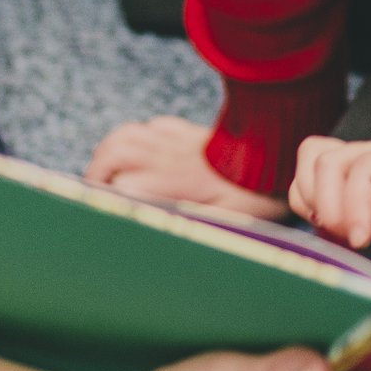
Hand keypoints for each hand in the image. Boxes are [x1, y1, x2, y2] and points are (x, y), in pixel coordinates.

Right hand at [86, 115, 289, 219]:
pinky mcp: (183, 131)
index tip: (101, 214)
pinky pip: (150, 128)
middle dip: (96, 172)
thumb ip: (184, 230)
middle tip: (95, 194)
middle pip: (112, 153)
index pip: (119, 186)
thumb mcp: (219, 227)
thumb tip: (156, 242)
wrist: (276, 161)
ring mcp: (172, 139)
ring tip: (106, 174)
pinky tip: (141, 155)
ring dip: (109, 152)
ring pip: (125, 135)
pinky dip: (137, 139)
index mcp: (169, 182)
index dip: (107, 199)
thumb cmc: (251, 200)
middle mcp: (164, 156)